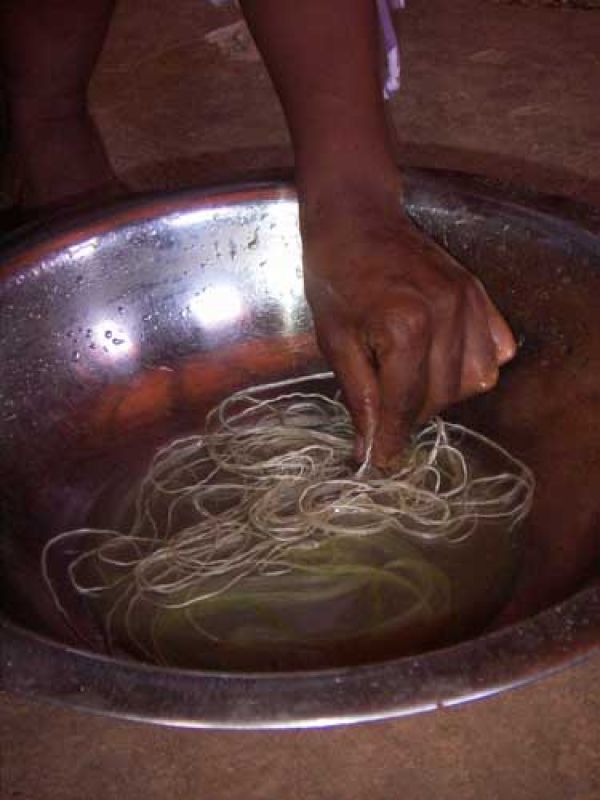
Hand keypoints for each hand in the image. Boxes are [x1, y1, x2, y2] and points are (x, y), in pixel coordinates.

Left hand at [301, 185, 515, 467]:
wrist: (356, 219)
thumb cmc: (335, 277)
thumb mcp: (334, 340)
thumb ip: (359, 395)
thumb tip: (369, 447)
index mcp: (404, 327)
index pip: (406, 403)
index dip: (392, 437)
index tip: (382, 460)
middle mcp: (446, 315)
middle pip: (441, 396)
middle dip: (412, 414)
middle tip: (386, 410)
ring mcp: (469, 302)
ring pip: (475, 379)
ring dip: (443, 393)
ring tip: (412, 381)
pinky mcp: (479, 293)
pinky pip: (496, 350)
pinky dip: (474, 365)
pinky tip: (444, 361)